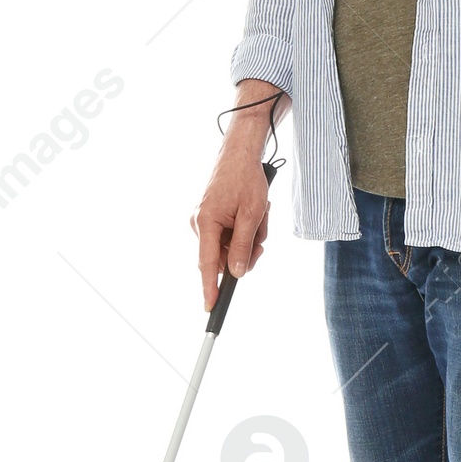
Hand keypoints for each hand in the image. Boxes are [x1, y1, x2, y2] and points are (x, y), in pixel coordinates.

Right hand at [192, 145, 271, 309]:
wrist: (240, 153)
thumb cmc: (246, 179)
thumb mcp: (252, 215)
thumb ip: (244, 246)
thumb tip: (237, 273)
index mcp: (206, 223)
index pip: (207, 264)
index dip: (210, 288)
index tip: (210, 307)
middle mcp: (199, 224)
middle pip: (224, 258)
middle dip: (247, 250)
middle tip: (261, 233)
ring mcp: (204, 221)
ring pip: (231, 247)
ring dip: (250, 237)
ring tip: (258, 213)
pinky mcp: (211, 218)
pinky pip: (230, 236)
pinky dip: (245, 229)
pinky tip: (253, 212)